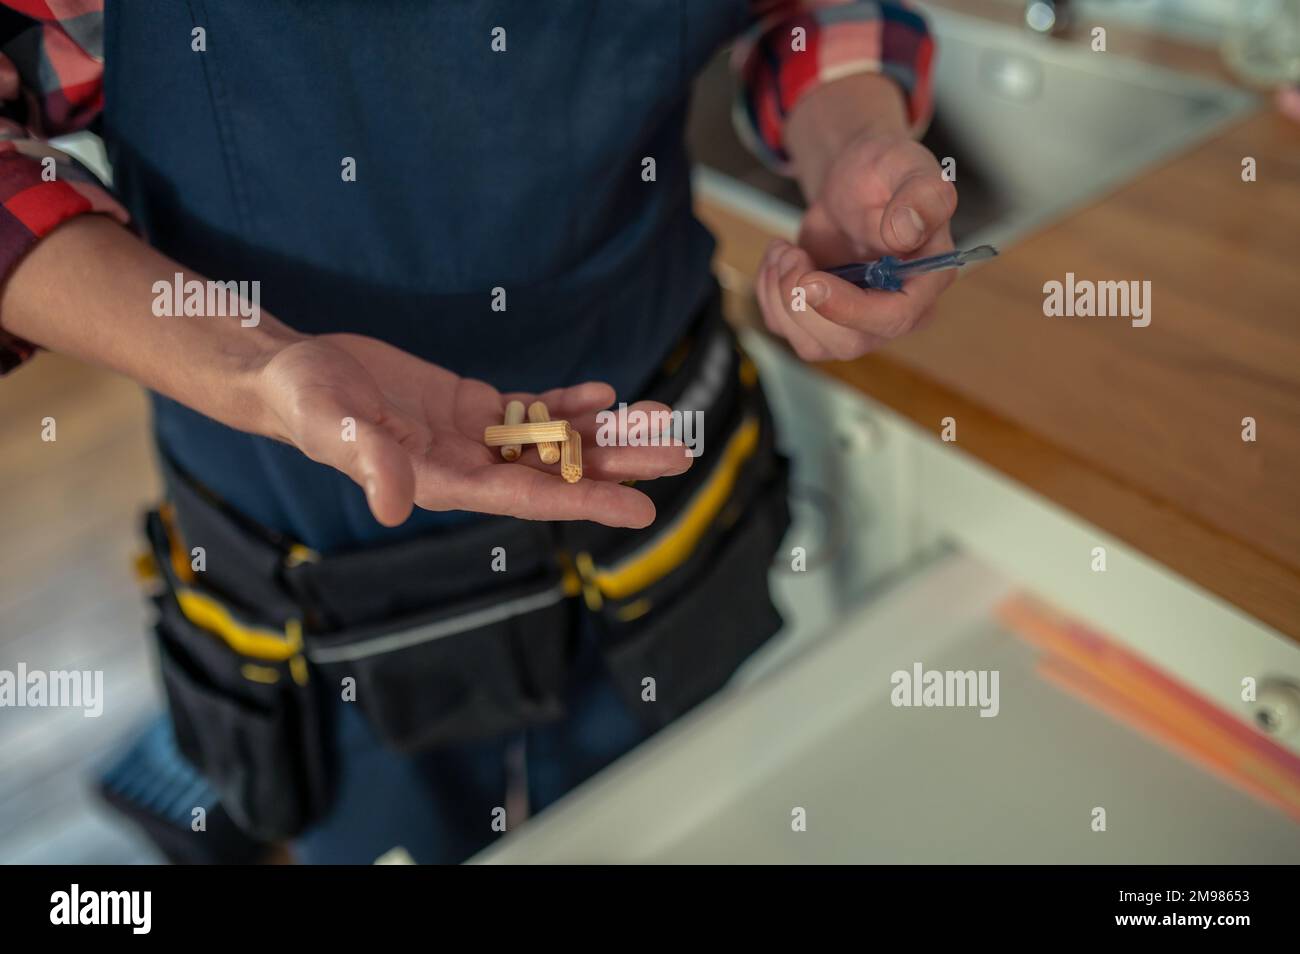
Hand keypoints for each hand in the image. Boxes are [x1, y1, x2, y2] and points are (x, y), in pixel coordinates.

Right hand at [256, 333, 689, 528]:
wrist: (294, 375)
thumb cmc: (307, 403)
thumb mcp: (334, 427)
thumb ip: (369, 463)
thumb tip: (394, 506)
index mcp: (446, 482)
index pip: (530, 499)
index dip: (587, 503)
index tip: (642, 511)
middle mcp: (470, 466)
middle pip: (559, 470)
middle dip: (620, 463)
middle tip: (681, 451)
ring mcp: (473, 438)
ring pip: (554, 441)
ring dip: (607, 434)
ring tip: (663, 421)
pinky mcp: (470, 408)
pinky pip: (531, 411)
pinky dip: (567, 404)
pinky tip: (605, 396)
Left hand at [756, 132, 957, 361]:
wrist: (850, 181)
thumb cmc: (883, 171)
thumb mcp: (906, 164)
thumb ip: (921, 195)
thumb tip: (907, 231)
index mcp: (927, 278)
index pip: (895, 317)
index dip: (850, 310)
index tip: (811, 282)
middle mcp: (896, 310)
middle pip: (848, 342)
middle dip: (804, 302)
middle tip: (790, 255)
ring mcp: (859, 322)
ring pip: (812, 344)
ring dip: (781, 296)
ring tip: (785, 250)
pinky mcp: (824, 322)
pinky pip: (786, 329)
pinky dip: (769, 293)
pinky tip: (782, 259)